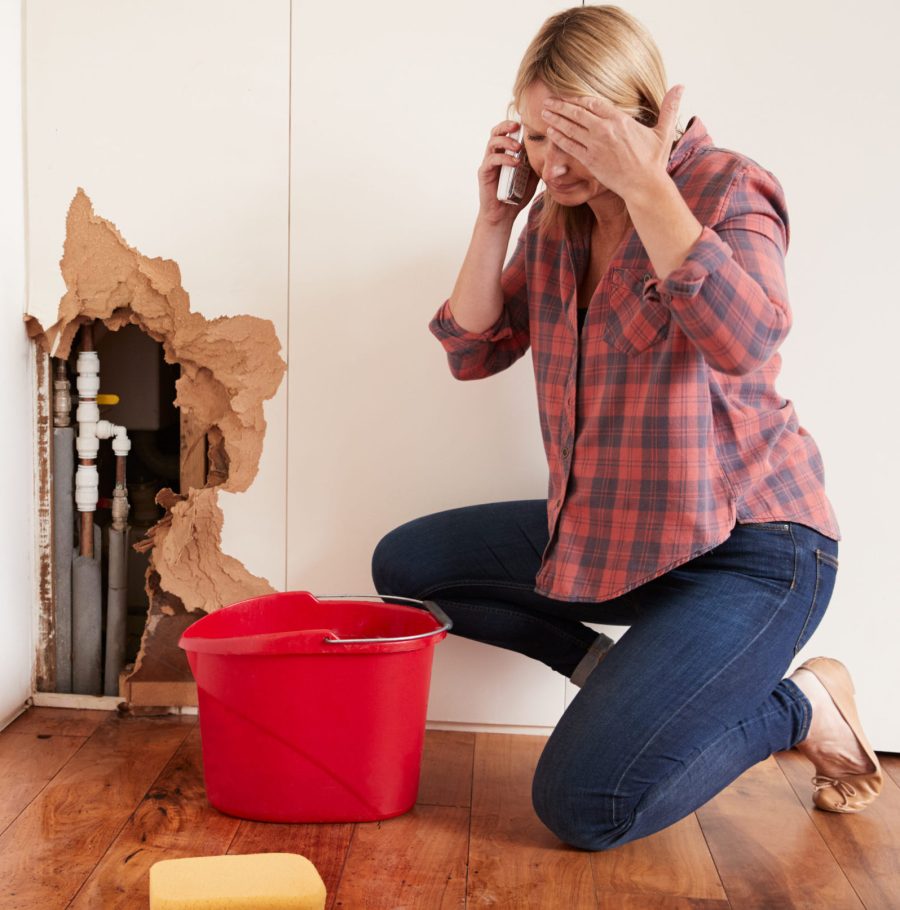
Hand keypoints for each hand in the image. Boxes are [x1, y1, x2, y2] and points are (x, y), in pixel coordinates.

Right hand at [477, 120, 540, 225]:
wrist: (503, 216)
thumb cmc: (516, 196)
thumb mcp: (532, 177)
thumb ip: (537, 163)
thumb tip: (553, 151)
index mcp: (505, 153)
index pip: (507, 132)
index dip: (515, 124)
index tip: (528, 122)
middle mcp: (495, 155)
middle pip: (496, 132)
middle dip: (506, 126)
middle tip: (518, 126)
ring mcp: (488, 163)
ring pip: (492, 143)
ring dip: (506, 142)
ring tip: (519, 148)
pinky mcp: (484, 173)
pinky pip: (492, 160)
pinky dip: (504, 159)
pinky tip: (516, 163)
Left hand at [539, 86, 683, 202]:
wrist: (644, 186)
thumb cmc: (654, 161)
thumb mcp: (663, 132)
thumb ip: (669, 107)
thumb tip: (681, 86)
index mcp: (620, 120)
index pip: (594, 103)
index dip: (579, 99)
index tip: (569, 96)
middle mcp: (605, 130)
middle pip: (577, 112)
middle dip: (561, 106)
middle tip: (548, 101)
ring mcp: (596, 145)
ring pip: (570, 128)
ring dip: (555, 119)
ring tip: (543, 113)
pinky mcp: (590, 161)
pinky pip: (570, 146)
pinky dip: (558, 138)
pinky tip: (550, 132)